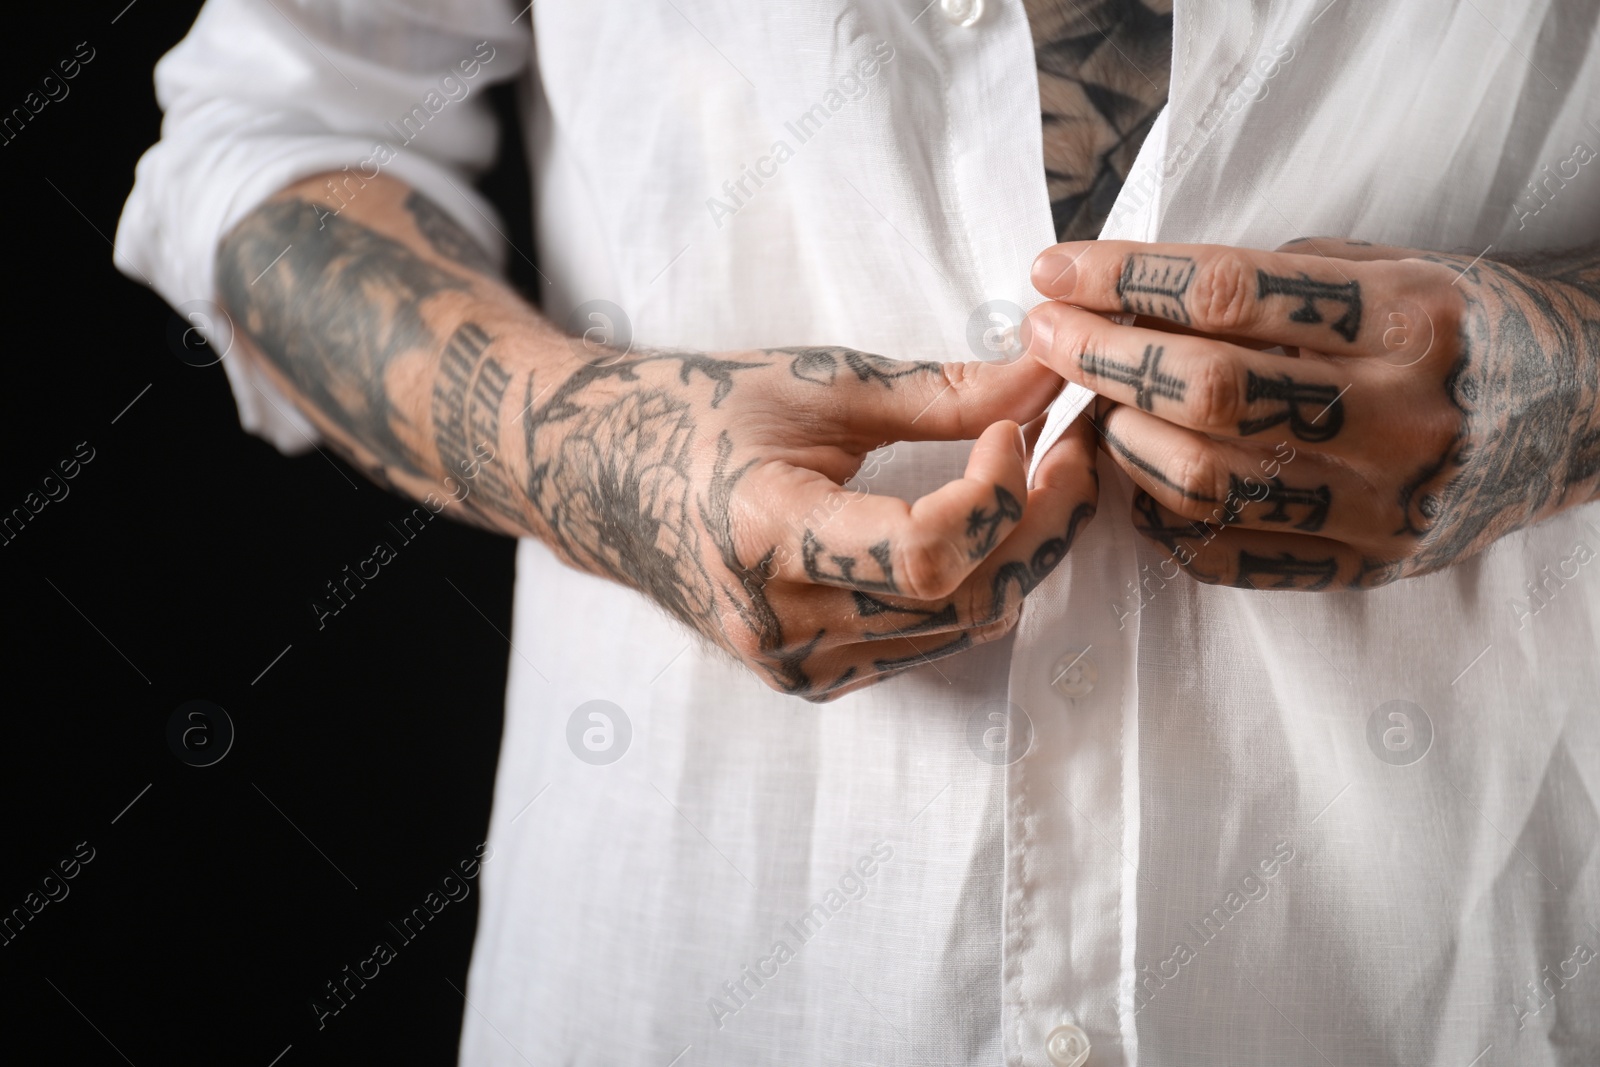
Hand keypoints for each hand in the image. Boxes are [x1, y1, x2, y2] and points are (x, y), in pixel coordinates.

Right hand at [523, 344, 1097, 698]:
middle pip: (967, 601)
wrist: (605, 482)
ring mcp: (796, 665)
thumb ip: (942, 392)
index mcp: (764, 534)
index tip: (1016, 429)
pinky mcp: (813, 679)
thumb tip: (1051, 375)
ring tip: (1034, 478)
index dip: (997, 493)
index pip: (925, 554)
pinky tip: (980, 528)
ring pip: (964, 631)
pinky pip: (930, 644)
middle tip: (1072, 450)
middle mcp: (780, 624)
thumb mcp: (818, 384)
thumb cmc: (701, 414)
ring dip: (1021, 555)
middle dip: (1043, 525)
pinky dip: (975, 585)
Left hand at [1024, 237, 1599, 589]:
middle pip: (1206, 391)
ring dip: (1121, 439)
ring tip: (1094, 405)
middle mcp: (1392, 415)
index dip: (1122, 279)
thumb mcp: (1384, 269)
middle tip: (1045, 332)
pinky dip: (1160, 513)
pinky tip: (1137, 475)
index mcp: (1402, 320)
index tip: (1054, 269)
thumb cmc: (1453, 326)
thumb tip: (1131, 291)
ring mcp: (1377, 501)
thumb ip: (1271, 284)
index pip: (1227, 294)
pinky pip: (1227, 552)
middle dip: (1102, 356)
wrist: (1572, 415)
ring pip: (1205, 480)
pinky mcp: (1362, 564)